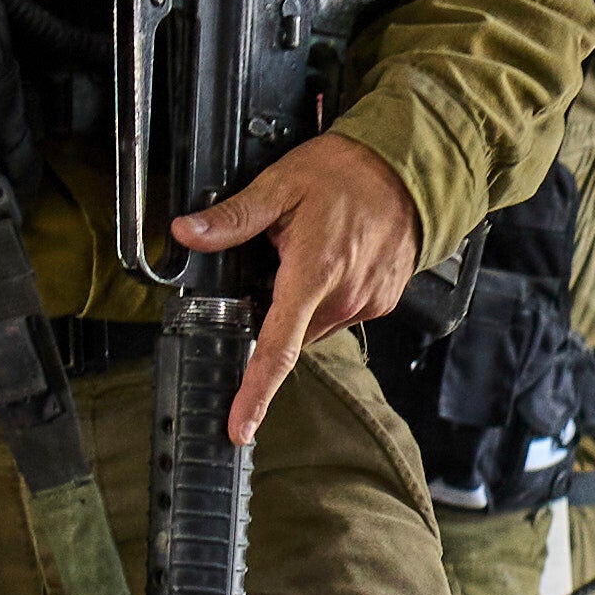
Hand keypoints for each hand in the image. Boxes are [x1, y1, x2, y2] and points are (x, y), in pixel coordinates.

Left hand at [166, 133, 422, 437]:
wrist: (407, 167)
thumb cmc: (345, 173)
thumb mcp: (279, 186)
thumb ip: (233, 218)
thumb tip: (187, 233)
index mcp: (314, 273)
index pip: (277, 349)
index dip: (256, 393)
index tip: (240, 427)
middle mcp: (344, 296)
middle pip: (292, 334)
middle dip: (275, 313)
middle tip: (276, 264)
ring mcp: (368, 301)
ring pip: (316, 326)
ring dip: (303, 304)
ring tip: (311, 253)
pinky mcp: (383, 301)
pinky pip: (342, 314)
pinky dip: (329, 297)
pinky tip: (334, 260)